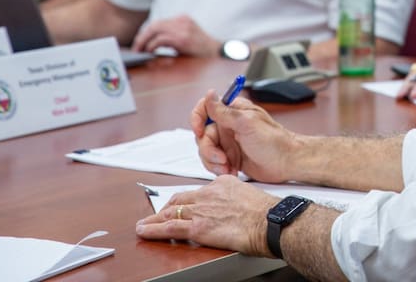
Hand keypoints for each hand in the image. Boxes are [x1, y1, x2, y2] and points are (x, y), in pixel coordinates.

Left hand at [132, 15, 219, 57]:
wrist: (217, 53)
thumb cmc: (202, 49)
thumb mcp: (187, 37)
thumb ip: (173, 35)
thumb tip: (152, 42)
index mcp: (183, 19)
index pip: (159, 22)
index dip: (147, 32)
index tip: (140, 42)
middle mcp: (182, 21)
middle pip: (154, 25)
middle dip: (142, 36)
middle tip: (136, 48)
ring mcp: (182, 29)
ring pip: (154, 30)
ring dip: (144, 41)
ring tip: (139, 51)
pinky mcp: (182, 39)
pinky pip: (160, 40)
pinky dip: (151, 46)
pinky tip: (149, 52)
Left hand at [135, 175, 275, 255]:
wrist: (271, 221)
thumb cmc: (268, 213)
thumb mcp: (251, 197)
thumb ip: (238, 201)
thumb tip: (238, 211)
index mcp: (223, 184)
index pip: (198, 191)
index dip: (186, 199)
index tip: (183, 204)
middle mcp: (209, 193)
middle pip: (180, 199)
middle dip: (166, 207)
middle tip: (158, 213)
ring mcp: (201, 210)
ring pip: (170, 212)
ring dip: (154, 219)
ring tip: (144, 224)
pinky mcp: (197, 227)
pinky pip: (168, 228)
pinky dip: (152, 229)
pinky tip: (144, 231)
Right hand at [191, 90, 299, 182]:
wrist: (286, 163)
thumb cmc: (273, 141)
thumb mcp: (247, 123)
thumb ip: (225, 111)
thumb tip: (210, 94)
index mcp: (233, 112)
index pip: (206, 108)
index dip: (197, 119)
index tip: (200, 131)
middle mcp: (228, 126)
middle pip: (203, 135)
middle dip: (209, 149)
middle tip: (222, 158)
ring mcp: (229, 142)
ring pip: (206, 151)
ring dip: (214, 162)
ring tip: (228, 167)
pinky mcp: (230, 157)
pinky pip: (213, 163)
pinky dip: (219, 169)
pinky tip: (232, 171)